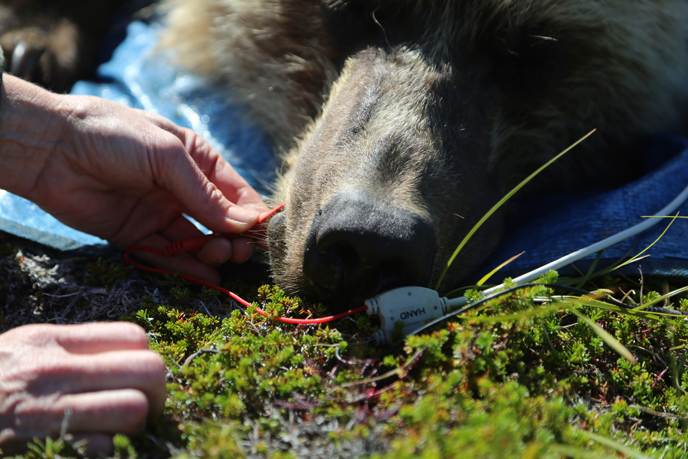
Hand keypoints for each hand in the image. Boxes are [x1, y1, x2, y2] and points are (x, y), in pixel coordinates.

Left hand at [0, 75, 269, 283]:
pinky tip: (207, 275)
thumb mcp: (168, 156)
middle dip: (234, 237)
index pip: (235, 192)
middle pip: (219, 221)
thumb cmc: (114, 135)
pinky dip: (186, 267)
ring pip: (195, 240)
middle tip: (240, 250)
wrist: (51, 148)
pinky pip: (166, 254)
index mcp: (196, 160)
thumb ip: (204, 195)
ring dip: (213, 251)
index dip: (251, 214)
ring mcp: (159, 212)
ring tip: (221, 256)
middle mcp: (181, 188)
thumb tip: (243, 224)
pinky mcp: (135, 234)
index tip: (262, 235)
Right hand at [0, 322, 165, 455]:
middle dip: (156, 393)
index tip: (137, 378)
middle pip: (148, 371)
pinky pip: (104, 452)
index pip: (133, 338)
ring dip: (135, 426)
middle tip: (144, 407)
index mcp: (48, 343)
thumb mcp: (18, 351)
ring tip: (119, 432)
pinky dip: (108, 454)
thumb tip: (128, 355)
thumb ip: (70, 349)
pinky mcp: (46, 450)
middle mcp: (52, 372)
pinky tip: (89, 451)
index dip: (146, 359)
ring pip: (135, 411)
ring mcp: (46, 414)